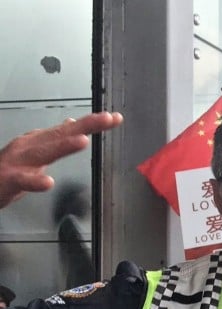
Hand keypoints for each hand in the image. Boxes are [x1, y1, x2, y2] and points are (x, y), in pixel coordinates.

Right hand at [0, 112, 122, 208]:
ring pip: (44, 152)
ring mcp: (19, 162)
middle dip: (85, 125)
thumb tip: (73, 124)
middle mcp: (30, 146)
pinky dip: (35, 181)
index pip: (70, 129)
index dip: (92, 122)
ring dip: (63, 146)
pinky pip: (23, 180)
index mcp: (39, 140)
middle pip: (61, 134)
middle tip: (107, 118)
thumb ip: (56, 139)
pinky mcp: (9, 179)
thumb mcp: (36, 151)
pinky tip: (48, 182)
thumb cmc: (10, 168)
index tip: (114, 117)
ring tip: (82, 140)